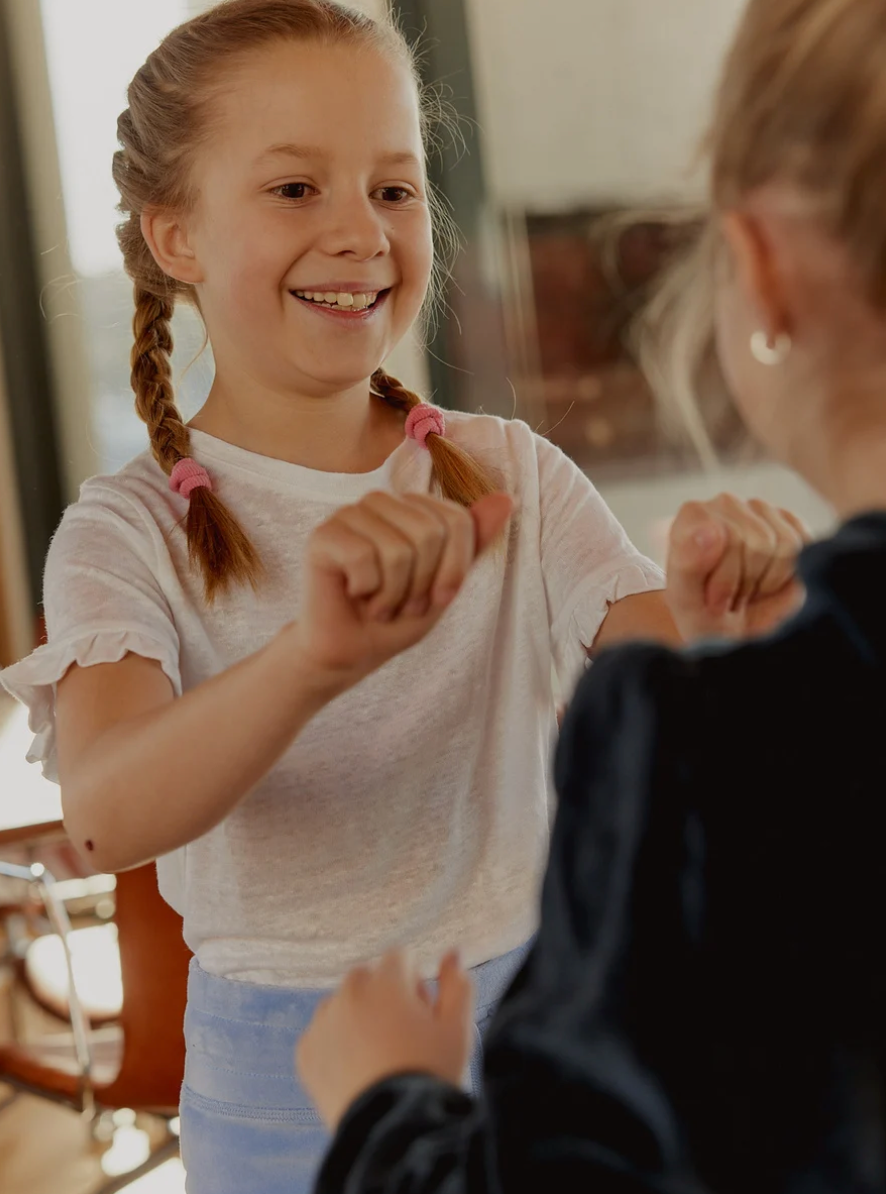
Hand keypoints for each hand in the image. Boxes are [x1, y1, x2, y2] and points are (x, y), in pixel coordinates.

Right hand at [292, 492, 511, 691]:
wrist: (351, 652)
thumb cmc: (397, 617)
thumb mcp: (446, 583)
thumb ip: (472, 542)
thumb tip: (506, 499)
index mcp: (412, 507)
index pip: (457, 521)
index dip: (453, 570)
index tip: (434, 597)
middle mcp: (380, 502)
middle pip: (429, 533)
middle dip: (422, 584)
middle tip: (401, 603)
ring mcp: (349, 514)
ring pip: (398, 549)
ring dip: (394, 594)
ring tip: (379, 603)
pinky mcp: (323, 535)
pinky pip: (363, 558)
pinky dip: (367, 591)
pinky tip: (355, 595)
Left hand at [297, 950, 473, 1130]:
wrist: (392, 1131)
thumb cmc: (430, 1075)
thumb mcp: (457, 1028)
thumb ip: (457, 983)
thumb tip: (453, 952)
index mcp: (384, 982)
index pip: (400, 957)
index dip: (416, 982)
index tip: (424, 1013)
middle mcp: (347, 994)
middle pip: (368, 976)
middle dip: (386, 994)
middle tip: (404, 1035)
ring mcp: (322, 1023)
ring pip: (343, 1003)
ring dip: (359, 1016)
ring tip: (380, 1056)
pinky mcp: (305, 1052)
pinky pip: (323, 1033)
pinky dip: (337, 1043)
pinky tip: (358, 1071)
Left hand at [666, 494, 809, 641]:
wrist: (729, 634)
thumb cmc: (702, 617)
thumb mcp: (685, 602)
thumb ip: (688, 563)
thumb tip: (713, 528)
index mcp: (693, 515)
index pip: (725, 538)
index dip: (725, 579)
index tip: (711, 599)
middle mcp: (726, 504)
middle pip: (758, 542)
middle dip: (747, 582)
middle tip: (731, 598)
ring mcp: (760, 511)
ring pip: (785, 545)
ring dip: (767, 581)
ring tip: (746, 591)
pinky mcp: (790, 523)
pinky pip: (805, 548)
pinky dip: (789, 576)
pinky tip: (767, 584)